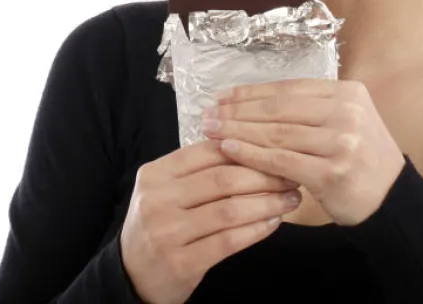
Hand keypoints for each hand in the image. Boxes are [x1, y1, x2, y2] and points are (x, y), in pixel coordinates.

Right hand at [119, 139, 301, 303]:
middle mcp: (157, 200)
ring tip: (290, 199)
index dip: (247, 149)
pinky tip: (273, 222)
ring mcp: (167, 232)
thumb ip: (198, 170)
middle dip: (264, 176)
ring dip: (267, 203)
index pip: (208, 151)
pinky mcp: (181, 263)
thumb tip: (251, 148)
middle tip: (291, 176)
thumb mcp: (166, 190)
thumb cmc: (159, 225)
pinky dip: (256, 230)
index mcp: (155, 173)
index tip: (276, 151)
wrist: (131, 274)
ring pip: (229, 210)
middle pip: (222, 179)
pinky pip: (228, 241)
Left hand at [200, 79, 405, 225]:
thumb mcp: (342, 123)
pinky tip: (229, 150)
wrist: (391, 201)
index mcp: (347, 93)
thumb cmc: (359, 161)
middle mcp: (346, 111)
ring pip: (277, 132)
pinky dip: (252, 155)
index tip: (221, 96)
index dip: (251, 92)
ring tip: (211, 130)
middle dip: (238, 111)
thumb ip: (308, 110)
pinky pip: (282, 160)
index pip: (288, 88)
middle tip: (207, 113)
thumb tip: (250, 102)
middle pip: (279, 108)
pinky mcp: (333, 171)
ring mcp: (342, 141)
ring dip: (238, 130)